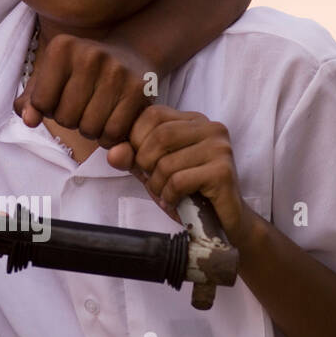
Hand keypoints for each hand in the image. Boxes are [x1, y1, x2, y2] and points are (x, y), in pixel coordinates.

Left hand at [15, 34, 154, 146]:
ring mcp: (116, 71)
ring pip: (89, 129)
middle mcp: (90, 55)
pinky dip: (109, 137)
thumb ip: (31, 99)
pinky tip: (110, 122)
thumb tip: (29, 120)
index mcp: (62, 47)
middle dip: (69, 120)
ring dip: (89, 130)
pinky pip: (113, 133)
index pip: (41, 102)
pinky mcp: (139, 90)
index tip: (60, 98)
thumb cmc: (80, 71)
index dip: (48, 109)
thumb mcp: (51, 76)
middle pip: (65, 118)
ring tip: (94, 114)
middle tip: (80, 107)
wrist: (130, 56)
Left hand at [107, 105, 245, 239]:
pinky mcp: (223, 172)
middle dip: (145, 163)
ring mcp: (220, 148)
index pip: (152, 114)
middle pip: (159, 136)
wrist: (219, 222)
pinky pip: (179, 181)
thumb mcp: (151, 168)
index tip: (141, 161)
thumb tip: (112, 152)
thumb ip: (130, 156)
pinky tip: (176, 200)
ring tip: (166, 192)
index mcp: (192, 120)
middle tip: (153, 180)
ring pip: (167, 161)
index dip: (136, 139)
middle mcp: (211, 127)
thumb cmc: (184, 191)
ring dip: (157, 184)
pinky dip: (169, 195)